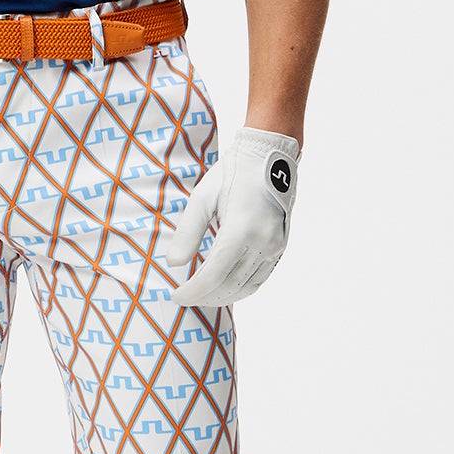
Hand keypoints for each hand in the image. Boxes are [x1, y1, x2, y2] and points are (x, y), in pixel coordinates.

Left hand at [157, 126, 299, 306]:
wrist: (269, 156)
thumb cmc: (233, 173)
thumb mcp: (202, 198)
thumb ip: (188, 233)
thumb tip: (173, 263)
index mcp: (240, 230)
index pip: (213, 275)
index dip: (193, 291)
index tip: (176, 296)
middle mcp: (261, 243)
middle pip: (230, 285)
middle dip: (205, 297)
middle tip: (185, 298)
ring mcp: (274, 246)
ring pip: (247, 286)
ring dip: (223, 296)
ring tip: (202, 297)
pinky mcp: (280, 246)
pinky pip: (260, 277)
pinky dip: (242, 288)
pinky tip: (226, 288)